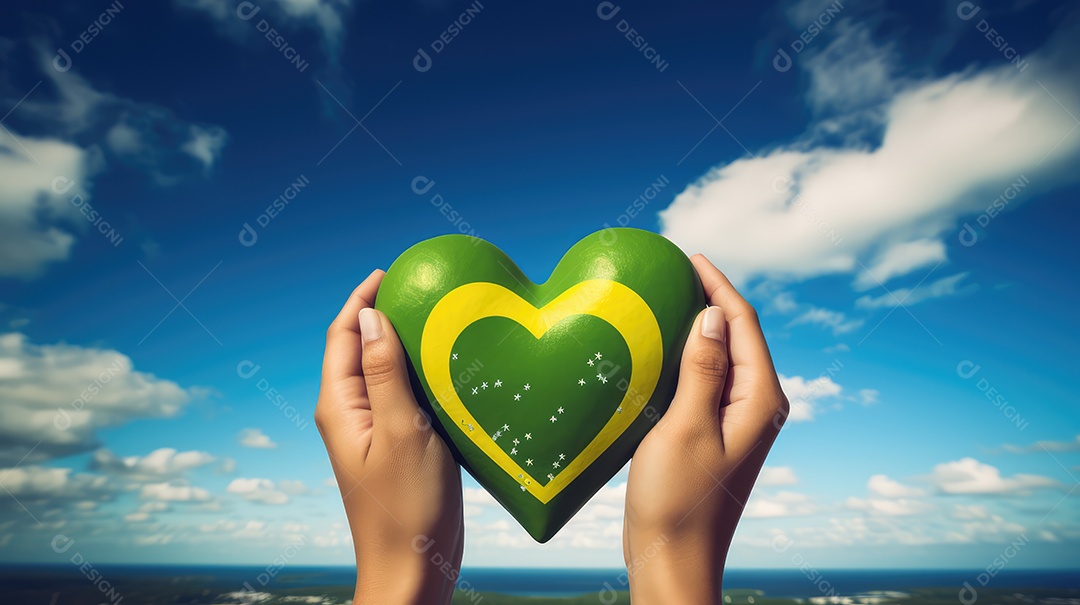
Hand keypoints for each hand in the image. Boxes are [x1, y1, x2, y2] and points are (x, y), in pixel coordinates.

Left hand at [315, 269, 463, 603]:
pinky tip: (450, 369)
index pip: (343, 335)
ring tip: (440, 318)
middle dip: (384, 314)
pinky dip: (421, 374)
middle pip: (360, 348)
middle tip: (422, 288)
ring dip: (405, 343)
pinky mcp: (396, 446)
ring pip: (384, 372)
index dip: (362, 299)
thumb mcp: (402, 431)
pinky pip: (403, 397)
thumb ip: (386, 373)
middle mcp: (351, 414)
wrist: (411, 571)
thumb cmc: (406, 507)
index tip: (390, 271)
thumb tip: (372, 316)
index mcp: (340, 406)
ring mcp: (373, 431)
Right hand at [623, 254, 789, 603]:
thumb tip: (713, 314)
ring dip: (698, 326)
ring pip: (722, 357)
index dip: (719, 285)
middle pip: (738, 336)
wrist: (673, 558)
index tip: (690, 256)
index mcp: (761, 400)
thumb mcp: (686, 428)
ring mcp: (738, 420)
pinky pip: (707, 379)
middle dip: (711, 299)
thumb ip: (703, 369)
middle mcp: (758, 406)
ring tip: (666, 297)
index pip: (744, 324)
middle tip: (674, 269)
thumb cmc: (679, 501)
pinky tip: (662, 347)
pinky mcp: (716, 432)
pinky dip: (688, 356)